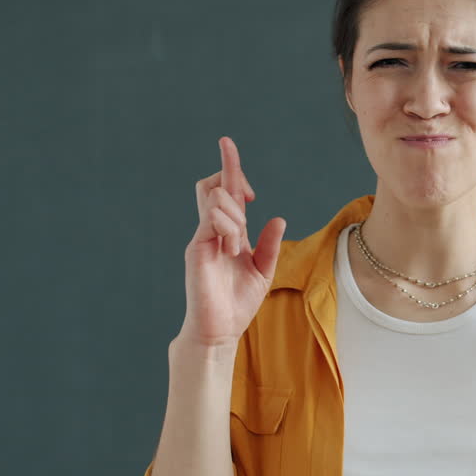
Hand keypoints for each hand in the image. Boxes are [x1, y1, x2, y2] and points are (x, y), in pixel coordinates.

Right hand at [178, 136, 286, 348]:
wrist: (219, 330)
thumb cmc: (238, 304)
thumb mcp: (264, 271)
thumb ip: (269, 245)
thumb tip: (278, 218)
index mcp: (229, 233)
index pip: (225, 190)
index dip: (228, 165)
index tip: (228, 145)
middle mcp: (213, 231)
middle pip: (214, 184)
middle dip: (233, 176)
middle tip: (251, 196)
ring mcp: (203, 238)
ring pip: (214, 198)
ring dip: (234, 214)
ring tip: (238, 245)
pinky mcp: (197, 248)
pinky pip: (211, 219)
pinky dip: (227, 226)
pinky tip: (232, 247)